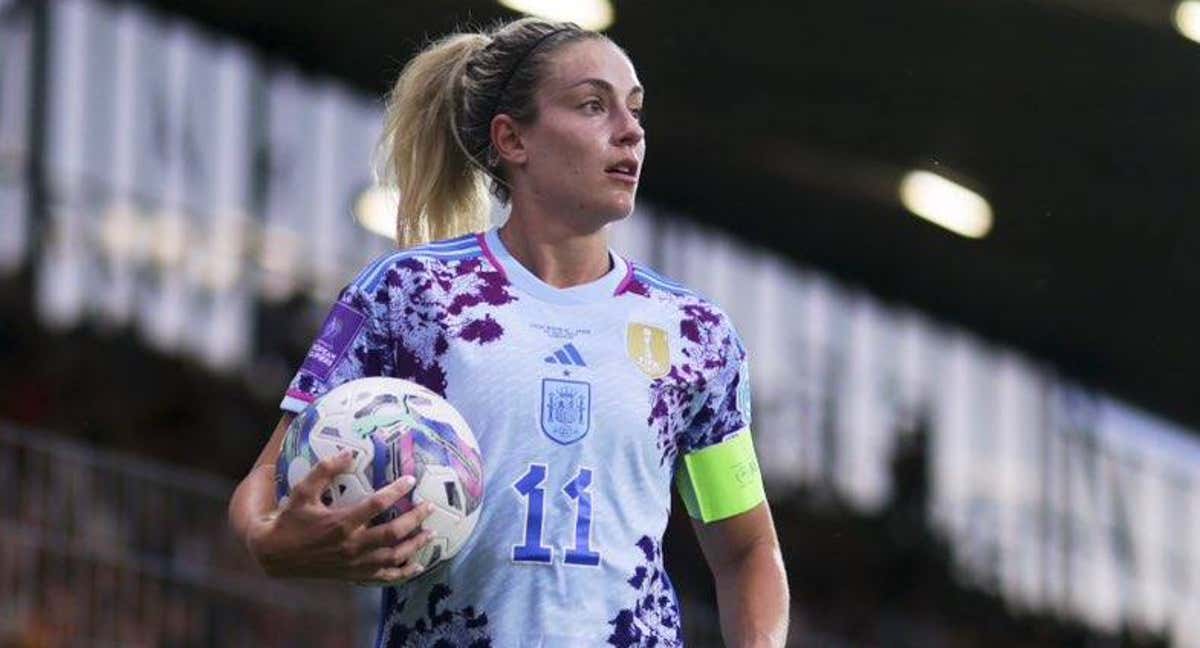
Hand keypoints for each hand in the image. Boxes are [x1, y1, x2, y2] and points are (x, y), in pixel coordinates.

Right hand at [246, 451, 434, 583]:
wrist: (275, 555)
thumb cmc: (290, 519)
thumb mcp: (302, 491)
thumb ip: (324, 470)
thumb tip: (349, 452)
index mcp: (341, 523)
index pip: (377, 505)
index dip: (396, 491)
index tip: (411, 479)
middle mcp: (351, 545)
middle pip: (393, 533)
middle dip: (415, 519)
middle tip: (429, 507)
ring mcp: (354, 563)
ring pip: (393, 557)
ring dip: (415, 545)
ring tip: (431, 533)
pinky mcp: (353, 575)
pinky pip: (383, 577)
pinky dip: (402, 572)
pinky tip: (416, 566)